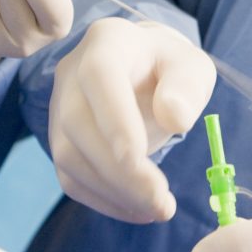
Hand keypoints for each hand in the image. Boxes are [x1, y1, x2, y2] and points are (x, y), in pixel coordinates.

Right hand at [48, 18, 215, 223]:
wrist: (143, 70)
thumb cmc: (170, 67)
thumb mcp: (192, 66)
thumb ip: (187, 85)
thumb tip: (174, 117)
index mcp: (107, 42)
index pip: (99, 76)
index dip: (113, 119)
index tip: (138, 159)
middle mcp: (72, 72)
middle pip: (78, 123)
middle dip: (118, 171)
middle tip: (161, 202)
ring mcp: (59, 106)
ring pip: (69, 156)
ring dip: (112, 192)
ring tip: (158, 209)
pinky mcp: (60, 139)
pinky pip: (70, 177)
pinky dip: (103, 199)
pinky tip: (137, 209)